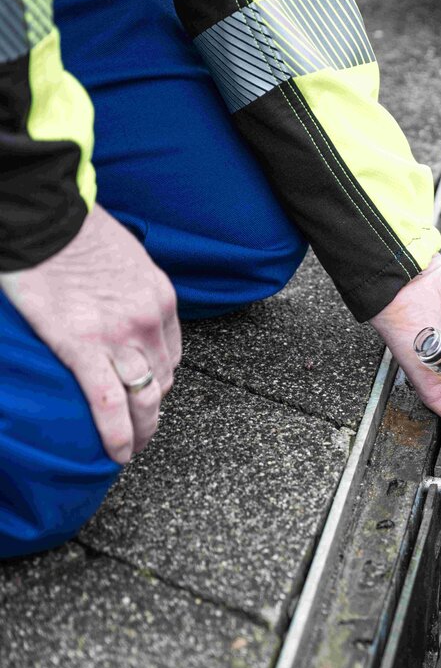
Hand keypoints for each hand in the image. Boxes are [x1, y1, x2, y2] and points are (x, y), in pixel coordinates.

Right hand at [0, 205, 179, 463]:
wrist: (44, 213)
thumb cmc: (74, 229)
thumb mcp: (124, 257)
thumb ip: (127, 288)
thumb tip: (113, 303)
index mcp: (160, 298)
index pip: (170, 354)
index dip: (159, 379)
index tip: (147, 392)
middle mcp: (149, 320)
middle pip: (161, 380)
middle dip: (153, 410)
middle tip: (142, 431)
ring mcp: (120, 336)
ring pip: (143, 397)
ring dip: (140, 429)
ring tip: (130, 449)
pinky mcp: (83, 346)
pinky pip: (107, 401)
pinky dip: (116, 433)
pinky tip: (116, 454)